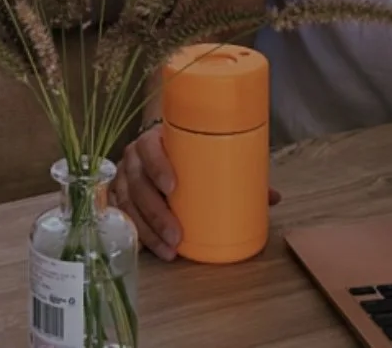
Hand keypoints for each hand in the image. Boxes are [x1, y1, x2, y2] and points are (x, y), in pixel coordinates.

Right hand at [114, 125, 280, 261]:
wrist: (158, 149)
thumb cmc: (186, 153)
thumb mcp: (206, 154)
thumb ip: (236, 172)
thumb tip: (272, 197)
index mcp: (153, 140)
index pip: (149, 149)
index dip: (158, 166)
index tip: (173, 188)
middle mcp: (133, 158)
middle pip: (137, 184)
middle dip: (156, 213)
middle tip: (177, 235)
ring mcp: (122, 179)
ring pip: (128, 205)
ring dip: (148, 230)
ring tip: (169, 250)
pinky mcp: (119, 199)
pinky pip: (122, 218)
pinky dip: (137, 235)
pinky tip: (151, 249)